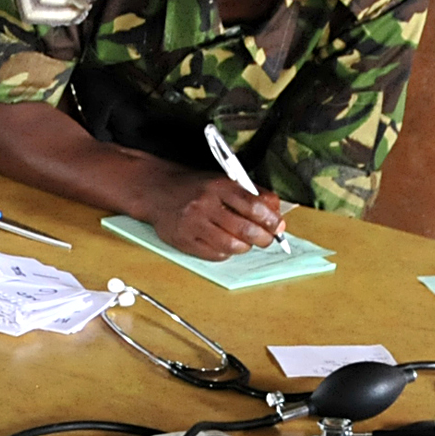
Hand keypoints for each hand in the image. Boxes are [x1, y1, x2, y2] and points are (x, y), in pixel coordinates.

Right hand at [143, 171, 283, 258]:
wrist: (156, 189)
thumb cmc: (195, 186)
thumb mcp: (222, 180)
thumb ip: (251, 194)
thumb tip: (277, 214)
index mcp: (219, 185)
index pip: (254, 205)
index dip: (272, 219)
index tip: (278, 226)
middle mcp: (206, 204)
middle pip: (246, 229)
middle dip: (264, 238)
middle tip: (267, 239)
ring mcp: (193, 223)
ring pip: (232, 246)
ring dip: (245, 247)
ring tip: (245, 242)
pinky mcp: (183, 240)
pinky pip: (215, 255)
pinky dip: (226, 253)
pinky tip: (225, 244)